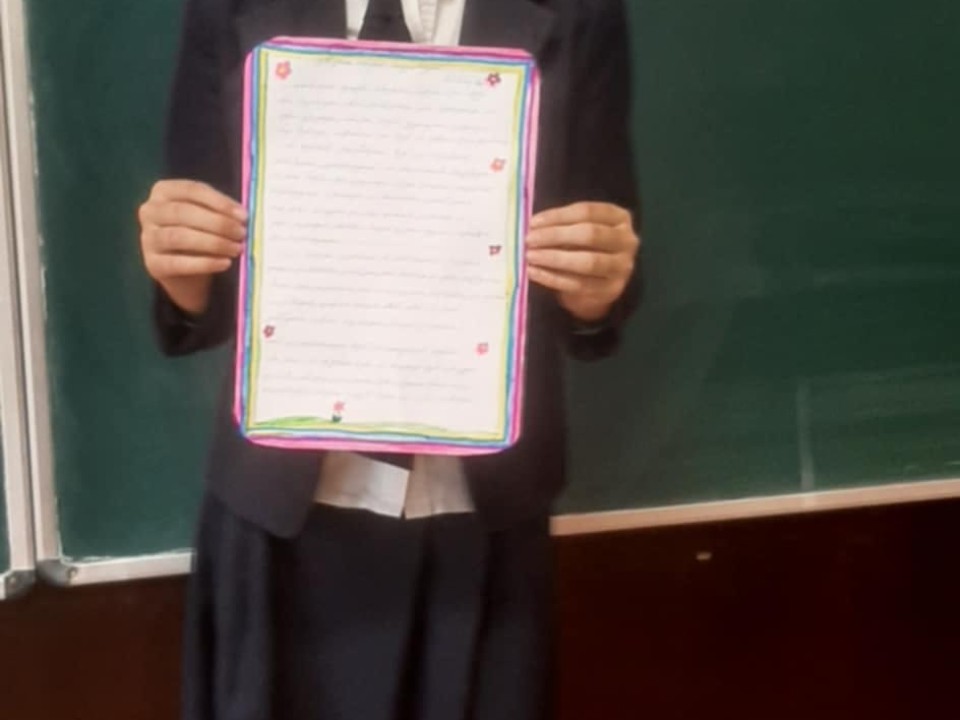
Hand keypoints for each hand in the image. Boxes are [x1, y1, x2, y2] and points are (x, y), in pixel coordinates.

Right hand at [138, 180, 246, 313]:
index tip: (243, 215)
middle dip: (217, 223)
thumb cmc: (200, 236)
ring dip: (213, 243)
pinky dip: (205, 263)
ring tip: (236, 249)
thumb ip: (221, 211)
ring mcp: (148, 238)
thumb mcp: (208, 217)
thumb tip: (242, 216)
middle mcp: (150, 211)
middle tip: (242, 233)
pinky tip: (225, 263)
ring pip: (179, 237)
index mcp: (163, 191)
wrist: (186, 273)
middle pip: (183, 212)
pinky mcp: (153, 264)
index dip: (219, 202)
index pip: (192, 190)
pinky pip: (178, 263)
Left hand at [526, 202, 639, 321]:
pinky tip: (534, 272)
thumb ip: (563, 225)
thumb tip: (533, 226)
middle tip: (530, 240)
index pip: (587, 211)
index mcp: (620, 218)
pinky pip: (578, 284)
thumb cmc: (586, 248)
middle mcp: (627, 241)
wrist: (601, 283)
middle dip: (555, 236)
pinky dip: (552, 278)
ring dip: (554, 258)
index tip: (533, 222)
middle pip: (589, 234)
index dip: (558, 216)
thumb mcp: (582, 230)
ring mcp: (621, 268)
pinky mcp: (610, 290)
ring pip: (587, 261)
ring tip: (530, 256)